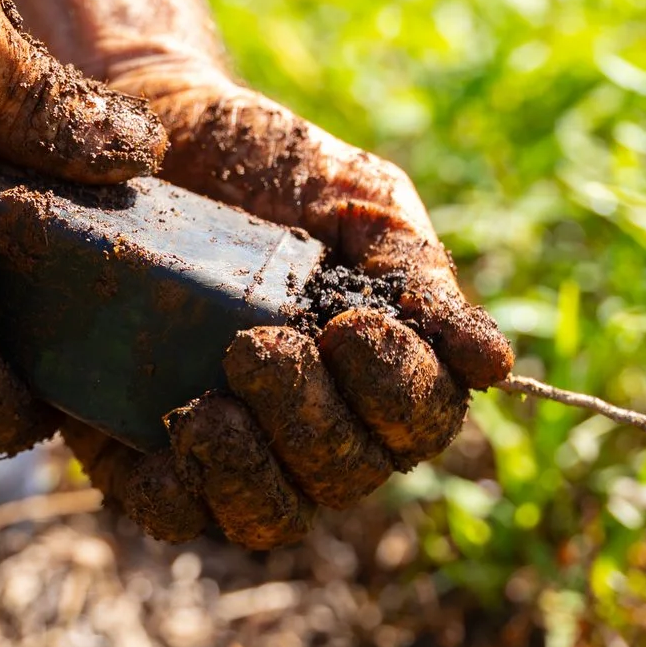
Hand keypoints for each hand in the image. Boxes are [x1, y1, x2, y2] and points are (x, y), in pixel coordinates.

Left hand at [66, 65, 511, 548]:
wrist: (157, 130)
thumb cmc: (271, 165)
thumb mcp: (355, 199)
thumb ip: (419, 274)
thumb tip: (493, 365)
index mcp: (383, 366)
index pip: (421, 418)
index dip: (397, 390)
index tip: (351, 325)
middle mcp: (320, 421)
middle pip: (348, 473)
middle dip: (310, 420)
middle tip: (259, 346)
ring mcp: (240, 446)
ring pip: (273, 513)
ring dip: (250, 472)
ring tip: (212, 405)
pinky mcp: (152, 455)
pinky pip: (177, 516)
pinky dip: (178, 496)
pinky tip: (169, 446)